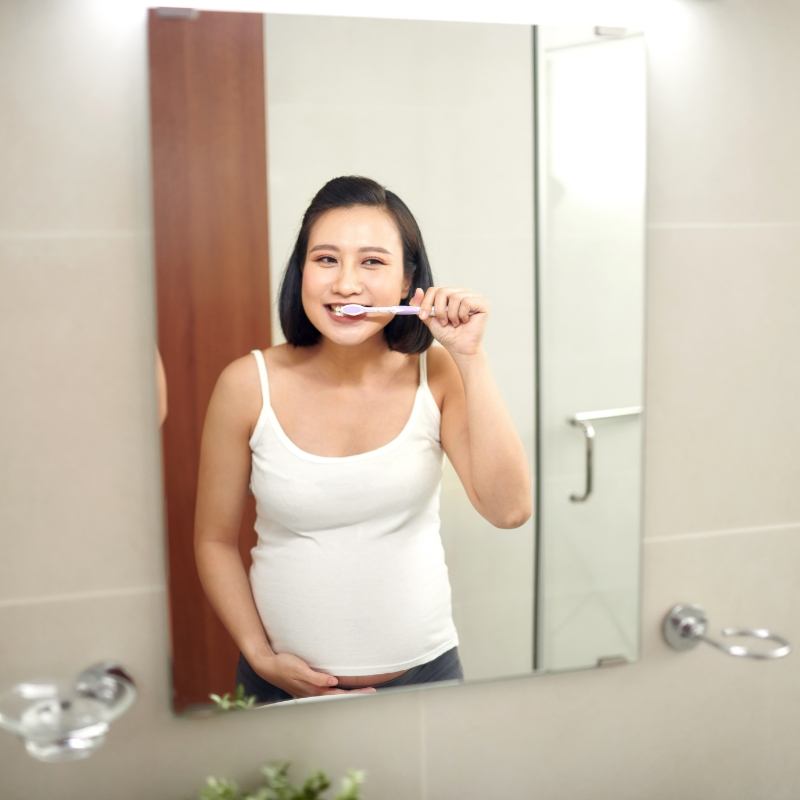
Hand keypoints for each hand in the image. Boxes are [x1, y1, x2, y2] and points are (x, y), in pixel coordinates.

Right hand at [255, 652, 376, 698]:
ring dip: (347, 695)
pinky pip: (326, 692)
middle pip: (339, 697)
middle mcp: (314, 693)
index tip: (369, 693)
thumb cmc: (283, 665)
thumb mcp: (299, 669)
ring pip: (333, 696)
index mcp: (314, 690)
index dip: (355, 695)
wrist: (267, 665)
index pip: (339, 695)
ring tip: (361, 693)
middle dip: (355, 696)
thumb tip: (333, 682)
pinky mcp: (308, 687)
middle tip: (372, 693)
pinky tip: (340, 689)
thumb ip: (315, 678)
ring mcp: (310, 691)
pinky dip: (337, 692)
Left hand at [410, 286, 487, 356]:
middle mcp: (461, 292)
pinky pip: (467, 302)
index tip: (423, 316)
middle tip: (443, 322)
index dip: (426, 302)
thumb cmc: (448, 334)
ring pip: (455, 297)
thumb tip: (418, 290)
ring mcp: (473, 296)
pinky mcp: (482, 303)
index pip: (434, 289)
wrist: (460, 348)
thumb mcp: (430, 320)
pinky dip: (462, 315)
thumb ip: (422, 306)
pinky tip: (465, 321)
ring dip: (452, 315)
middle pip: (443, 291)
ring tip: (455, 323)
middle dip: (439, 310)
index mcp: (449, 295)